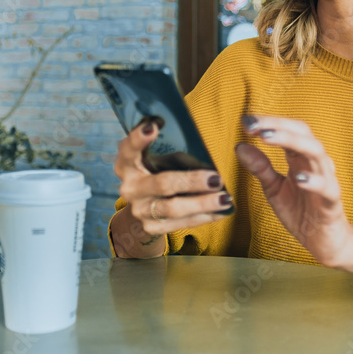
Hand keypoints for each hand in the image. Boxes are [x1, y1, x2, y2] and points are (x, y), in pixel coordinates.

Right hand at [112, 119, 232, 255]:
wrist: (144, 208)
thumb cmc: (158, 173)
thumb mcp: (161, 159)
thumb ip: (176, 154)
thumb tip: (209, 161)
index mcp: (127, 163)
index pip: (129, 148)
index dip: (139, 137)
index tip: (154, 126)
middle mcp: (130, 187)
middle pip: (162, 183)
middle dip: (192, 181)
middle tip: (216, 179)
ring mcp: (139, 209)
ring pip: (173, 208)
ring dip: (202, 203)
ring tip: (225, 198)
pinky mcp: (150, 227)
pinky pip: (181, 223)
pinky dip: (204, 217)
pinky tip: (222, 211)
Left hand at [235, 115, 352, 266]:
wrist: (325, 242)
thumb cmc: (302, 212)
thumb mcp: (274, 189)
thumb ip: (260, 168)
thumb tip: (240, 145)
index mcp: (300, 159)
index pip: (288, 130)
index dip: (269, 122)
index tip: (246, 121)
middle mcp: (315, 164)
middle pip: (303, 134)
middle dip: (277, 125)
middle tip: (253, 126)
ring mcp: (326, 181)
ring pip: (316, 153)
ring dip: (292, 142)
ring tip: (267, 138)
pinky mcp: (332, 203)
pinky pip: (327, 188)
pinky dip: (314, 181)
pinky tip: (298, 178)